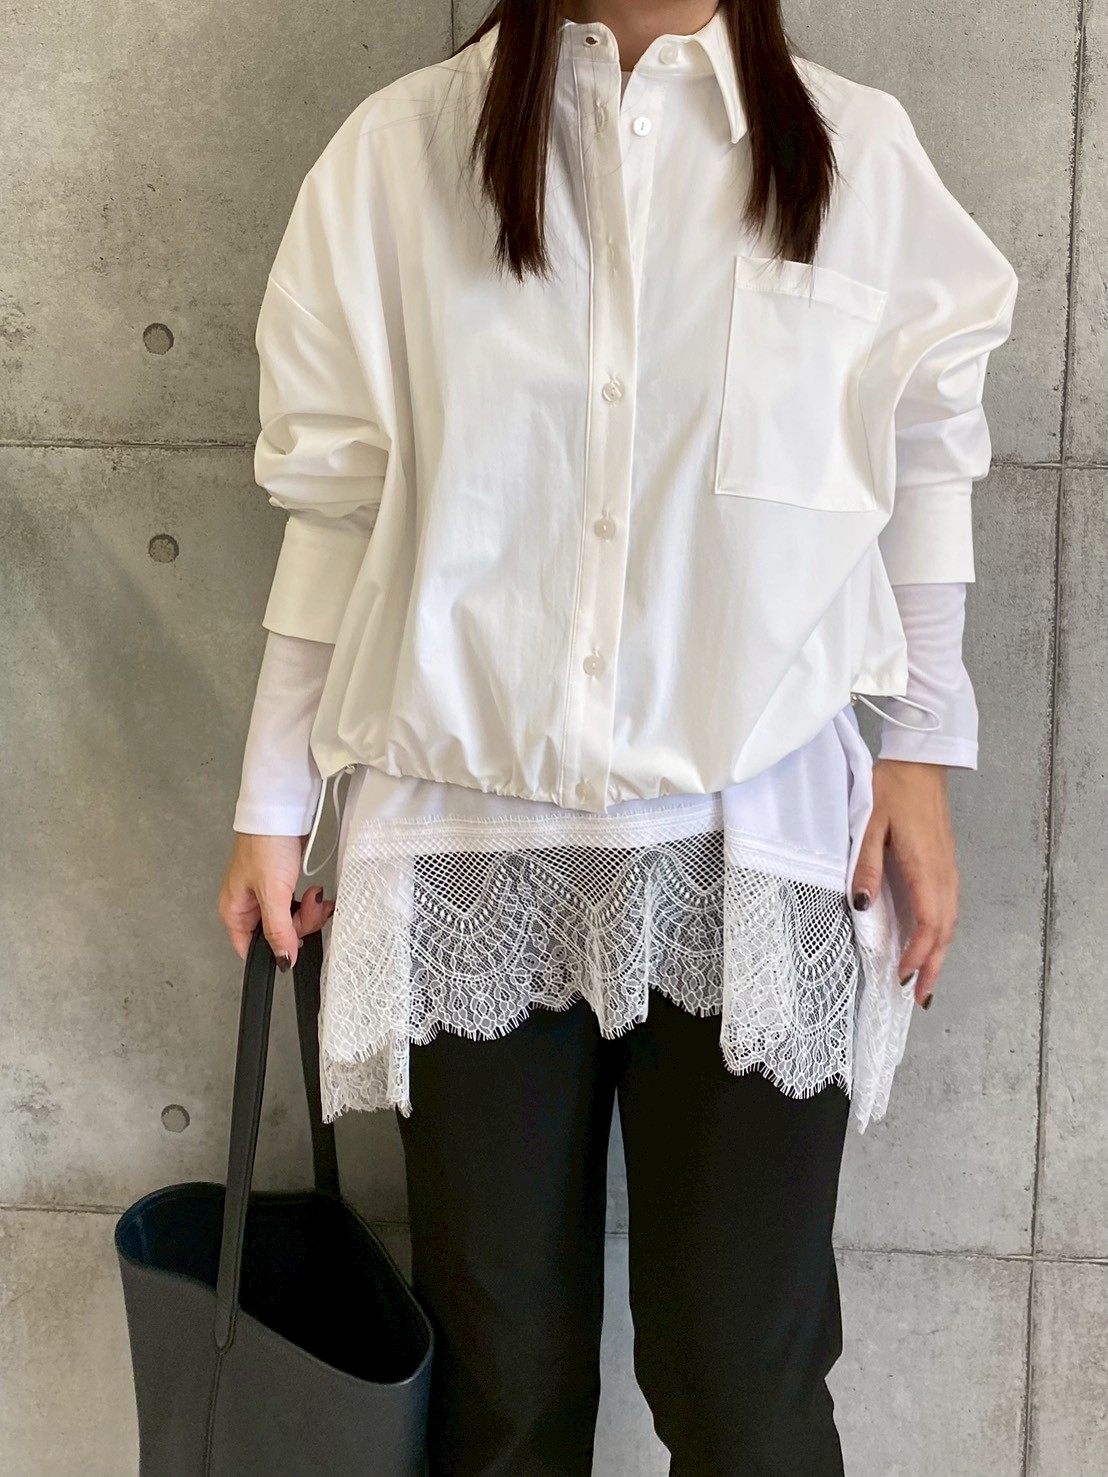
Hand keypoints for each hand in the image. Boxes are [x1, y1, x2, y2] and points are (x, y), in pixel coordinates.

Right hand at [217, 833, 335, 968]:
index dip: (277, 950)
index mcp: (235, 912)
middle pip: (277, 935)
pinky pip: (298, 905)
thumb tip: (283, 960)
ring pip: (291, 921)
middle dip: (300, 923)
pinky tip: (317, 893)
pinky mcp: (282, 884)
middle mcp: (248, 906)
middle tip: (310, 904)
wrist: (281, 812)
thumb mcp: (273, 893)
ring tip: (314, 894)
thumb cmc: (266, 844)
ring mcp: (266, 895)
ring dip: (309, 911)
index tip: (297, 941)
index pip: (252, 949)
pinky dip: (310, 902)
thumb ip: (278, 929)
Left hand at [851, 758, 958, 1008]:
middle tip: (921, 998)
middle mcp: (943, 873)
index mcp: (926, 867)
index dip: (919, 955)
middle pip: (945, 930)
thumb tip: (863, 905)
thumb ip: (865, 865)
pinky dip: (941, 931)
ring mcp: (948, 868)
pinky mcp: (945, 863)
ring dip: (939, 951)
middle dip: (934, 966)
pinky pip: (948, 906)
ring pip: (950, 920)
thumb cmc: (891, 789)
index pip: (929, 923)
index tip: (904, 978)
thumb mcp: (869, 825)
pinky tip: (929, 940)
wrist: (920, 762)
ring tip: (926, 979)